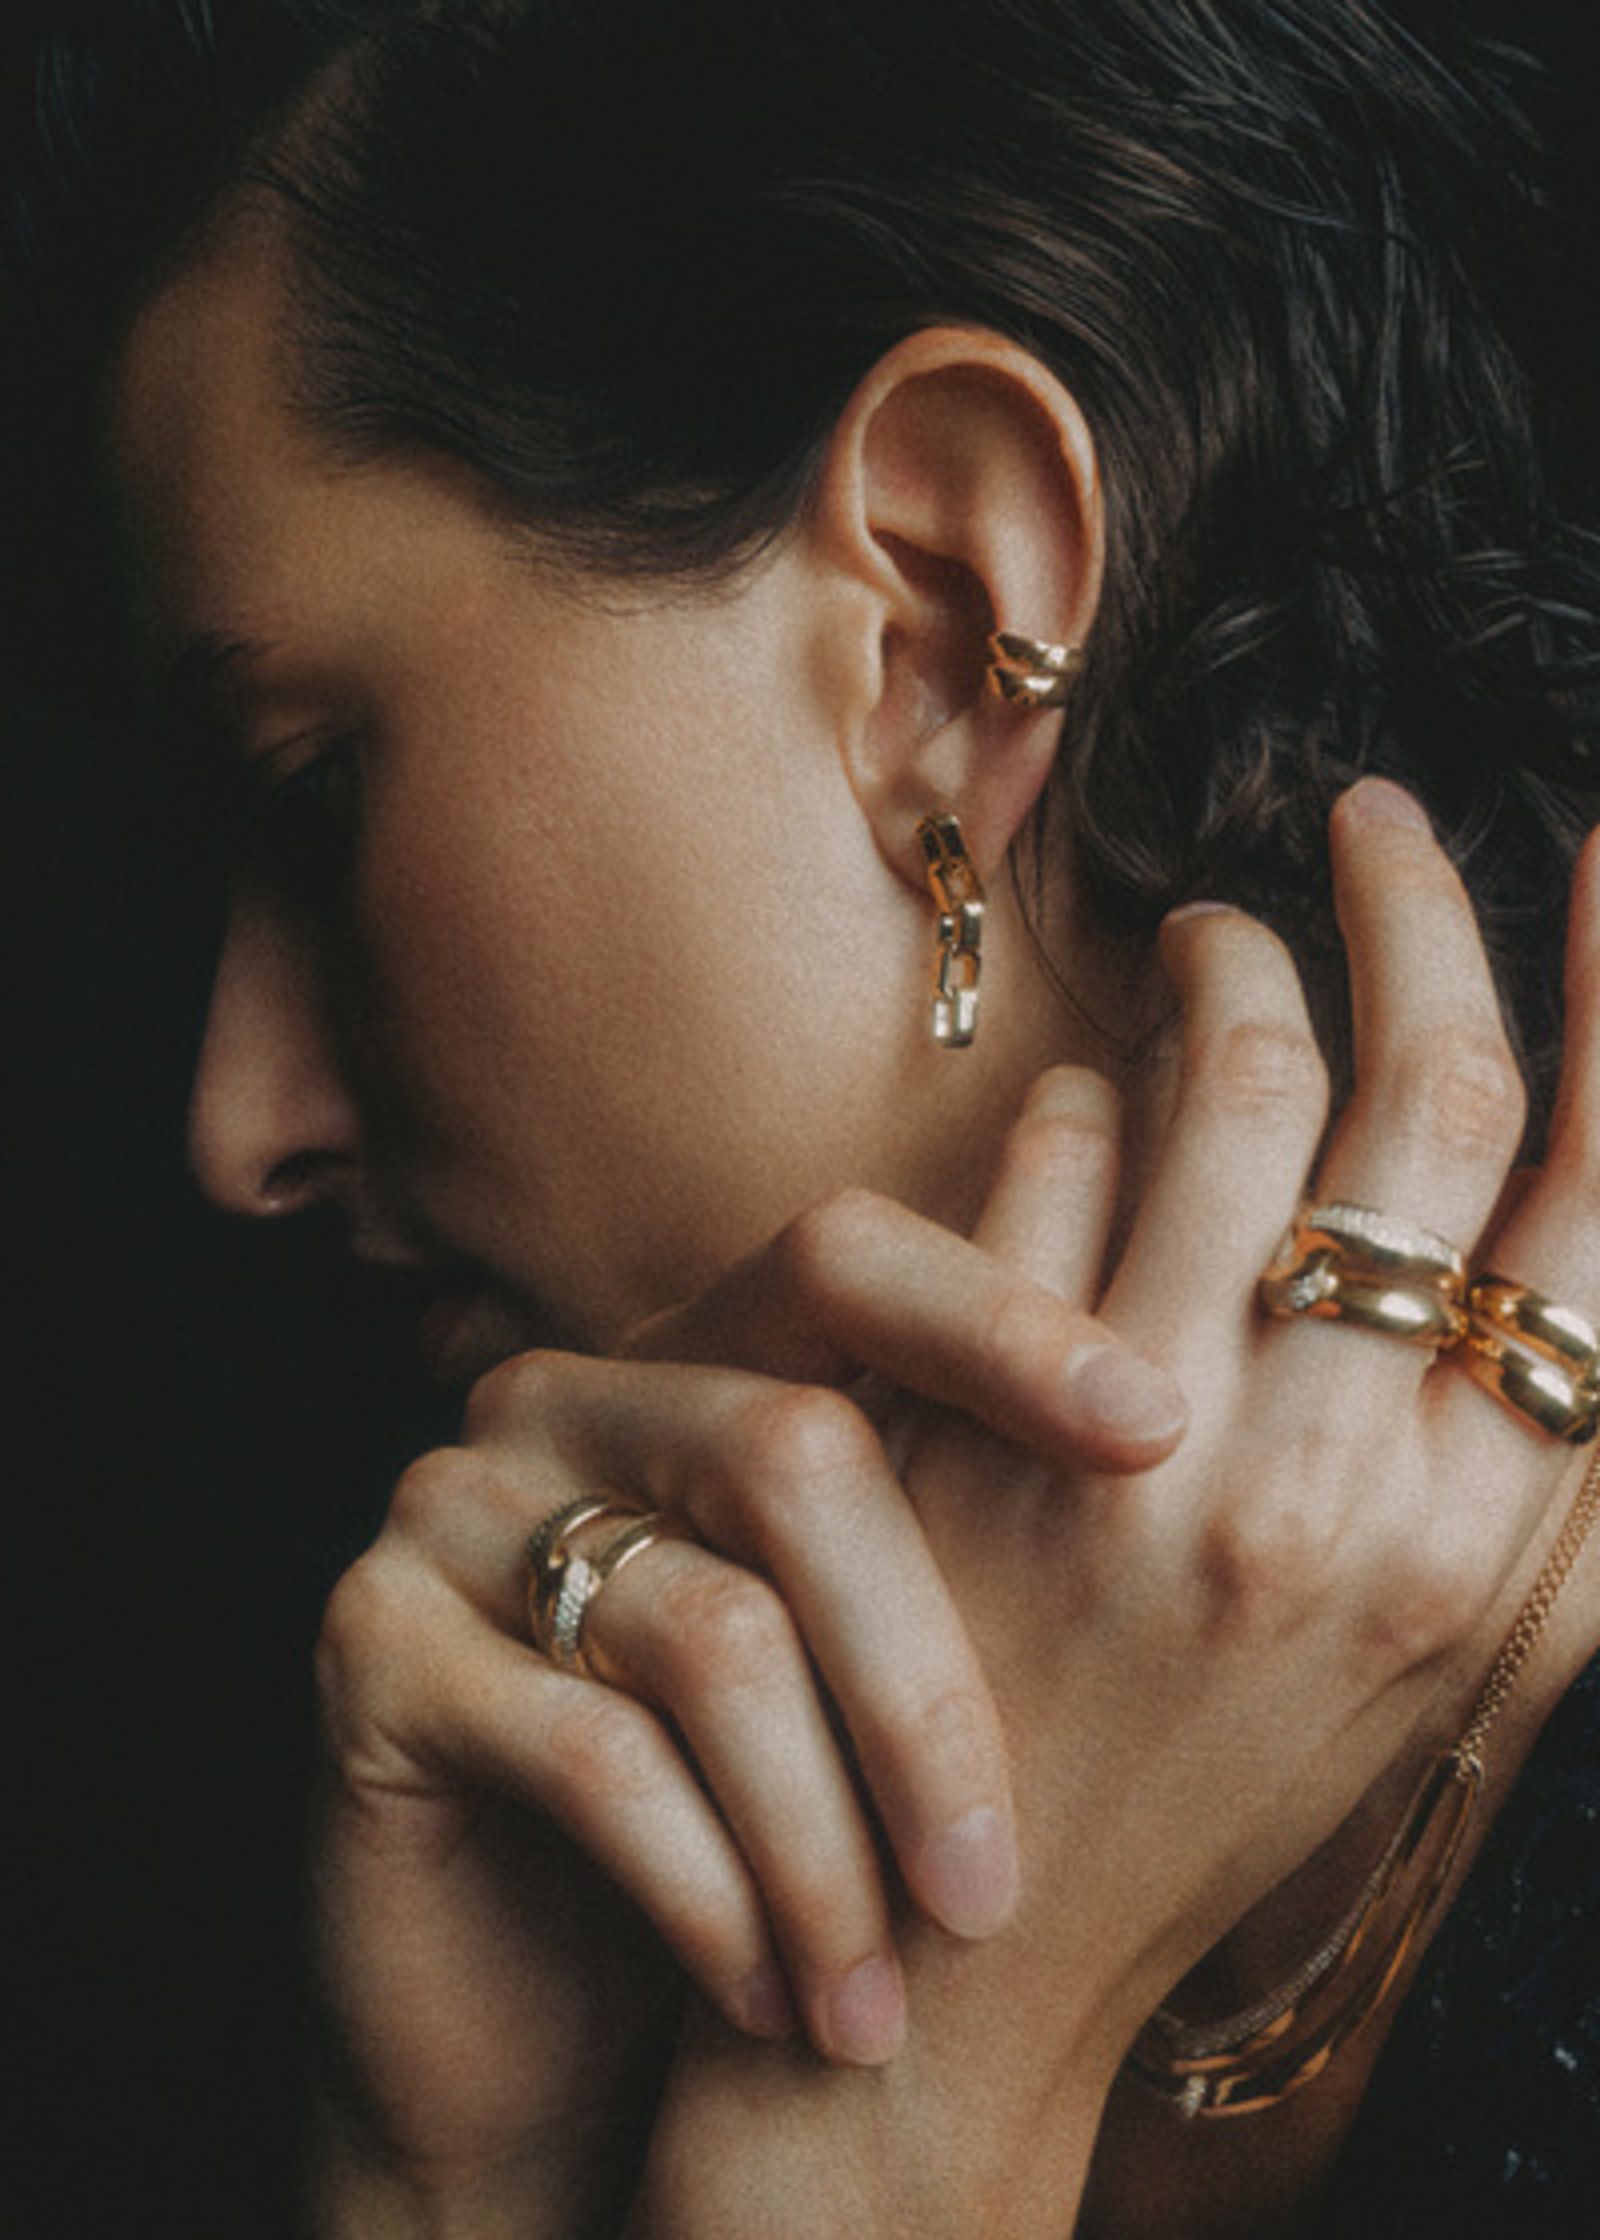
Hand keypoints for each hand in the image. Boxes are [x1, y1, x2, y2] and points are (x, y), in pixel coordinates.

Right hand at [305, 1132, 1184, 2223]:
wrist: (536, 2021)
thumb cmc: (759, 1825)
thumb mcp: (876, 1666)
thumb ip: (979, 1526)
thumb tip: (1201, 1427)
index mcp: (703, 1360)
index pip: (847, 1257)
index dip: (1002, 1321)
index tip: (1158, 1434)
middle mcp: (569, 1395)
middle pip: (798, 1451)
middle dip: (928, 1695)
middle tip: (993, 1894)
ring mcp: (454, 1504)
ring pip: (712, 1630)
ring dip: (824, 1847)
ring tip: (875, 1999)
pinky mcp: (368, 1644)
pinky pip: (590, 1751)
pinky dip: (710, 1892)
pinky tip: (762, 1992)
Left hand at [627, 785, 1599, 2233]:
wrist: (961, 1936)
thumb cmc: (1202, 1784)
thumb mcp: (1416, 1658)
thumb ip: (1509, 1466)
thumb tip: (1548, 1205)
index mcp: (1486, 1538)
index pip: (1598, 1196)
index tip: (1587, 861)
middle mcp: (1343, 1475)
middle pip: (1424, 1093)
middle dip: (1412, 910)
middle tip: (1368, 819)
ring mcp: (1153, 1436)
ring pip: (1229, 1078)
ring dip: (1229, 962)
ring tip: (1210, 934)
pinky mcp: (983, 1412)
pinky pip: (1049, 1153)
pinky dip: (1076, 1090)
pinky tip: (1079, 1094)